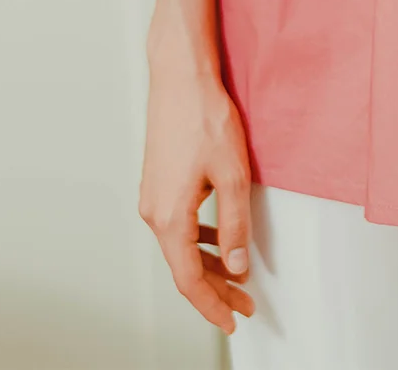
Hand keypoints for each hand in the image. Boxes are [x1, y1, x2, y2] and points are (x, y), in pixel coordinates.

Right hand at [138, 45, 255, 335]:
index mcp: (168, 217)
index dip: (212, 305)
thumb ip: (235, 225)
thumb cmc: (203, 117)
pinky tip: (218, 238)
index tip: (233, 320)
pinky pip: (178, 225)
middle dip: (215, 289)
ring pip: (180, 246)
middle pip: (184, 267)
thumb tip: (236, 266)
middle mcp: (153, 212)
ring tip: (237, 277)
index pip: (189, 280)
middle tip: (245, 303)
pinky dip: (199, 240)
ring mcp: (152, 197)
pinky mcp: (158, 182)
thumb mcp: (231, 174)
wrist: (180, 75)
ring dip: (208, 265)